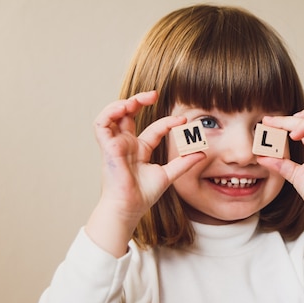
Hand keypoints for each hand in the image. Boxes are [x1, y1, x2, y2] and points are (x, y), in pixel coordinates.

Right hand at [93, 91, 204, 223]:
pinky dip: (110, 112)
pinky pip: (101, 124)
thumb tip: (201, 153)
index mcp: (140, 149)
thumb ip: (184, 163)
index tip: (183, 120)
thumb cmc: (144, 195)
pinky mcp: (107, 147)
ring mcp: (116, 144)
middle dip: (139, 101)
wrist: (130, 207)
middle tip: (154, 94)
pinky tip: (123, 108)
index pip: (155, 128)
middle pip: (129, 114)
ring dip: (122, 103)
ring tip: (137, 100)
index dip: (169, 122)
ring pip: (113, 115)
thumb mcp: (168, 175)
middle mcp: (127, 144)